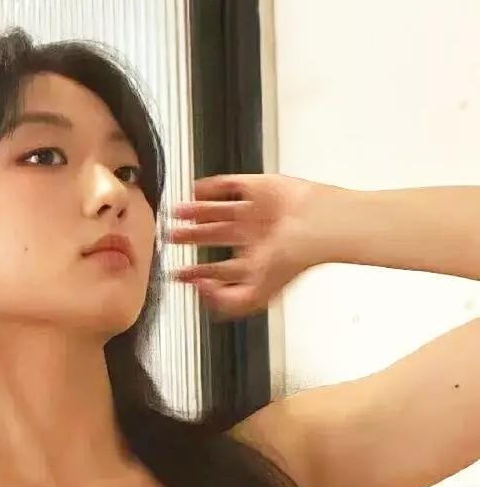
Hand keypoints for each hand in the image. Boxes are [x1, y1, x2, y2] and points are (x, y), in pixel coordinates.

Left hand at [166, 174, 323, 317]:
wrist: (316, 227)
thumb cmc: (295, 258)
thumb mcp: (255, 295)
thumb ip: (225, 301)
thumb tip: (200, 290)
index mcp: (253, 262)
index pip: (218, 268)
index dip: (197, 272)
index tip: (178, 273)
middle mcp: (252, 236)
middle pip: (214, 235)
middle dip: (190, 238)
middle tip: (170, 237)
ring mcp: (254, 211)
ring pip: (217, 211)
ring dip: (195, 212)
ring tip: (174, 213)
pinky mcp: (257, 187)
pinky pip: (228, 185)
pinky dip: (209, 187)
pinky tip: (194, 190)